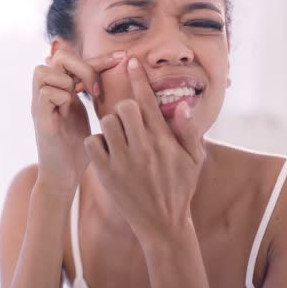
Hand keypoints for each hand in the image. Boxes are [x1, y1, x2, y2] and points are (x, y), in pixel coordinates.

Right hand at [32, 49, 124, 196]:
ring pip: (44, 71)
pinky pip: (47, 93)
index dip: (100, 58)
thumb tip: (115, 74)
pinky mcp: (40, 120)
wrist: (64, 176)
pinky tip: (73, 112)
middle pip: (57, 56)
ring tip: (84, 98)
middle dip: (82, 66)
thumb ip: (91, 93)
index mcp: (60, 90)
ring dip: (68, 81)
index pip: (76, 60)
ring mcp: (40, 106)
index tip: (123, 58)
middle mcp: (47, 94)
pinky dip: (63, 98)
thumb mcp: (87, 114)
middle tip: (97, 88)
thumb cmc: (78, 148)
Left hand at [83, 57, 204, 245]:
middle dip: (126, 108)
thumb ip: (188, 131)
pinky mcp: (106, 174)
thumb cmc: (180, 188)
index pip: (148, 101)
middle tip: (130, 121)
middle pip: (125, 108)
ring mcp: (123, 162)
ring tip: (119, 136)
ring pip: (107, 123)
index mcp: (163, 141)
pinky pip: (93, 143)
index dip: (138, 78)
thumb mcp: (194, 160)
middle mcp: (143, 148)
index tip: (131, 62)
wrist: (162, 224)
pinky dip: (97, 143)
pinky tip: (107, 151)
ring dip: (111, 125)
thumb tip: (182, 104)